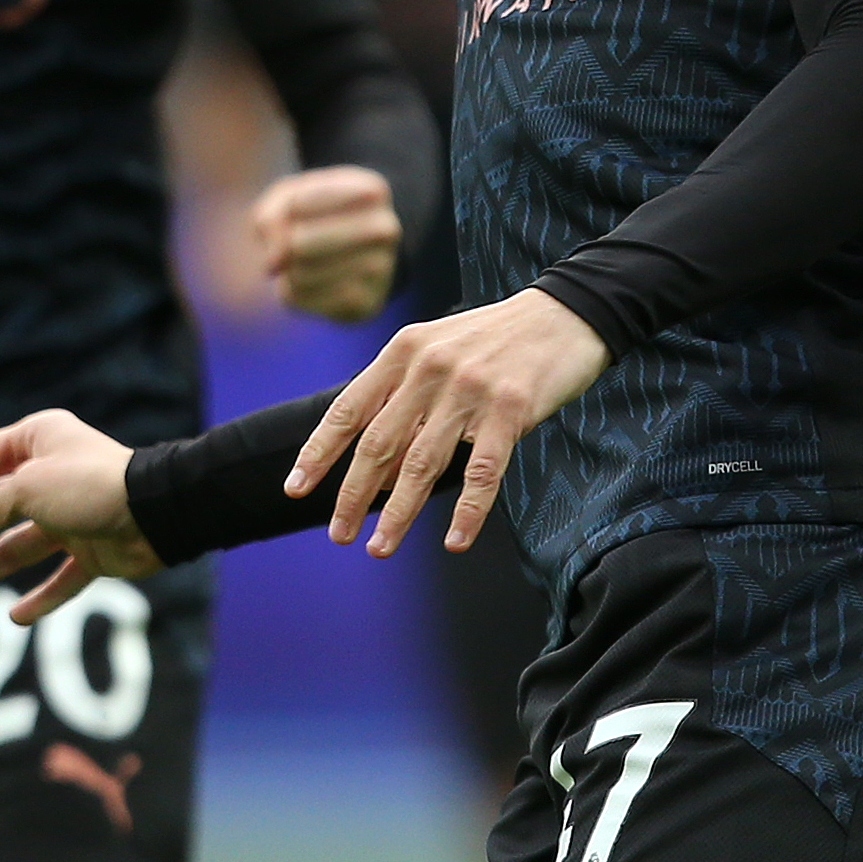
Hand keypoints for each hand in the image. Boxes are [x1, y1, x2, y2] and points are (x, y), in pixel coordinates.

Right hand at [0, 407, 161, 618]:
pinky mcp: (94, 550)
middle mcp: (51, 476)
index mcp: (37, 442)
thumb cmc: (92, 486)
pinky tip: (17, 615)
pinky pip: (61, 577)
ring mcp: (72, 516)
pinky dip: (41, 597)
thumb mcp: (28, 487)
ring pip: (15, 545)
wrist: (157, 514)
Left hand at [252, 164, 402, 320]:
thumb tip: (274, 265)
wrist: (357, 255)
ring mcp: (381, 268)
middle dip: (285, 247)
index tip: (296, 214)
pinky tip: (310, 284)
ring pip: (302, 274)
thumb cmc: (318, 216)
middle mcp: (385, 228)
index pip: (298, 204)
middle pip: (300, 242)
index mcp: (371, 191)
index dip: (283, 214)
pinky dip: (294, 293)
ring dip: (289, 271)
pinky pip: (306, 299)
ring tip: (304, 264)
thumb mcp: (290, 198)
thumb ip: (272, 217)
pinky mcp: (366, 304)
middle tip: (293, 246)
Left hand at [282, 288, 609, 557]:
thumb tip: (380, 472)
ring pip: (422, 464)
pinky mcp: (511, 409)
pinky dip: (467, 512)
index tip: (296, 489)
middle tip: (339, 535)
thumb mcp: (439, 350)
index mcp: (404, 351)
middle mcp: (429, 368)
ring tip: (379, 548)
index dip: (320, 452)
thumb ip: (405, 401)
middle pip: (379, 444)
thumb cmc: (496, 339)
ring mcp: (470, 389)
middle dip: (353, 496)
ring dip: (398, 514)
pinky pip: (482, 472)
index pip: (349, 409)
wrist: (565, 313)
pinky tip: (455, 541)